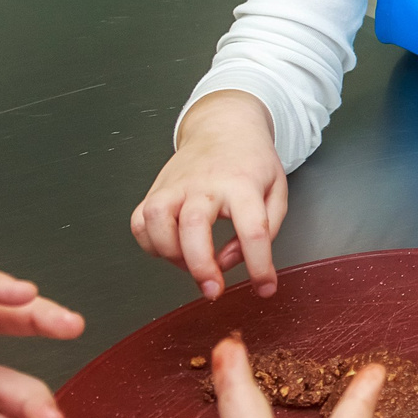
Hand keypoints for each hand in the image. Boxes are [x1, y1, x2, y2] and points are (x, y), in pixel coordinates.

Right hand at [134, 91, 287, 300]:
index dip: (259, 265)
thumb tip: (229, 261)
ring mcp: (175, 186)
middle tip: (214, 290)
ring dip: (171, 254)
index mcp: (242, 184)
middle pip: (194, 226)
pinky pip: (140, 222)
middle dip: (201, 266)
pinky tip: (171, 249)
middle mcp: (204, 184)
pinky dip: (150, 244)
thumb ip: (266, 229)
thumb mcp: (276, 191)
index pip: (252, 229)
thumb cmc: (251, 162)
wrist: (224, 127)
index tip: (265, 288)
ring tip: (191, 263)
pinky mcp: (155, 190)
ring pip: (156, 221)